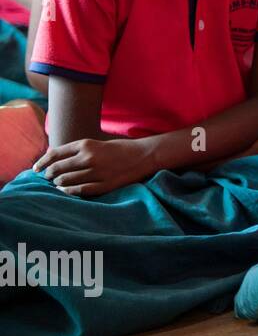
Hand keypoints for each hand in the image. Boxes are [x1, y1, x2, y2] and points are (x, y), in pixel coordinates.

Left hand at [34, 137, 156, 196]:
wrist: (145, 156)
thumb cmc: (119, 149)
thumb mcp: (96, 144)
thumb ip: (77, 151)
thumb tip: (53, 159)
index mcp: (86, 145)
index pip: (55, 154)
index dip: (42, 162)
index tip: (35, 168)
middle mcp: (89, 158)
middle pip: (58, 168)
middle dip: (49, 174)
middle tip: (48, 177)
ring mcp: (97, 172)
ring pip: (66, 180)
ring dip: (58, 183)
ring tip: (58, 184)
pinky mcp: (105, 184)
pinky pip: (79, 190)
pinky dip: (69, 191)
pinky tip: (65, 191)